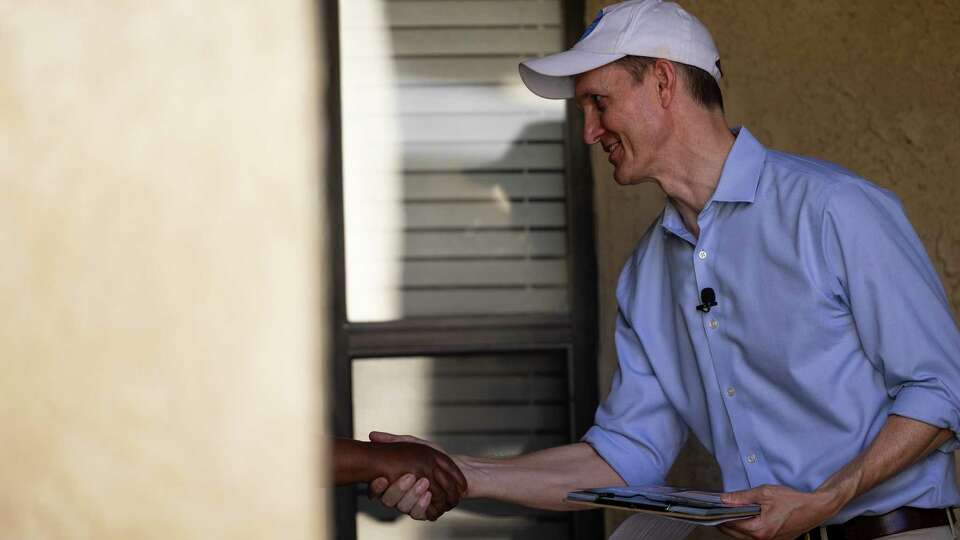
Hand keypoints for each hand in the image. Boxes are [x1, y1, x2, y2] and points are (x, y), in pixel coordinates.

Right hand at [366, 432, 466, 520]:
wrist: (458, 470)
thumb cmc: (435, 457)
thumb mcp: (416, 445)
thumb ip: (395, 441)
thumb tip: (372, 435)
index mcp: (391, 482)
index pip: (375, 490)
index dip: (376, 488)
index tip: (381, 478)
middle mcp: (399, 497)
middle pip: (388, 501)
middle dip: (397, 490)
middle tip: (409, 476)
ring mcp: (411, 506)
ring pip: (403, 508)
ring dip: (412, 496)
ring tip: (424, 482)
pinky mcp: (425, 513)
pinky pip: (419, 515)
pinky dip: (422, 505)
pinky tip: (429, 494)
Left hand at [718, 484, 839, 539]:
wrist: (815, 509)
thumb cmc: (792, 501)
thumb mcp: (765, 493)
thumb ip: (742, 497)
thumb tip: (724, 499)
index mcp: (759, 529)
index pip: (730, 524)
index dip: (719, 514)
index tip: (711, 506)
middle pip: (733, 533)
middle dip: (723, 521)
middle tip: (716, 508)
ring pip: (742, 537)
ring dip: (734, 526)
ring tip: (728, 511)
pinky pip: (752, 537)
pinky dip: (745, 529)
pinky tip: (743, 517)